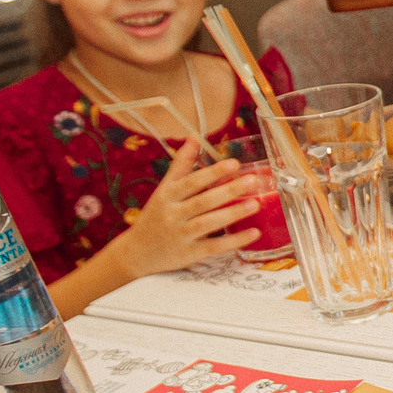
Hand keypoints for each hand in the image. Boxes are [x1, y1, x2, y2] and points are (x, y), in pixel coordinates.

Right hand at [110, 141, 261, 276]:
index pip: (191, 182)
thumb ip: (181, 165)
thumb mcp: (164, 189)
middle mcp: (173, 215)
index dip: (212, 173)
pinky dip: (234, 241)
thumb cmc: (156, 216)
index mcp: (167, 196)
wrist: (137, 253)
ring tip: (255, 204)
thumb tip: (194, 137)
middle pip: (203, 202)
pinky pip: (214, 247)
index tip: (234, 163)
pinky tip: (254, 232)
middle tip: (252, 180)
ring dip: (233, 214)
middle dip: (228, 191)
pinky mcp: (189, 254)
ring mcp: (181, 236)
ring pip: (208, 223)